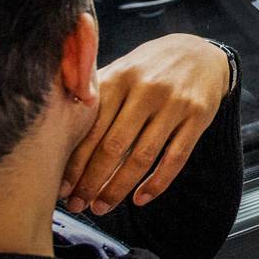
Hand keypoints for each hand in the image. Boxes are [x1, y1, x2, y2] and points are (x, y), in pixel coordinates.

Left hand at [59, 34, 229, 215]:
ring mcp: (175, 104)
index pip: (91, 128)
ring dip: (119, 188)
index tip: (62, 188)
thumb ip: (94, 93)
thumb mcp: (121, 68)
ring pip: (143, 156)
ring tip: (102, 207)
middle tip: (77, 205)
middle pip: (114, 146)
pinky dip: (157, 183)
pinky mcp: (199, 117)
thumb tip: (57, 127)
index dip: (75, 162)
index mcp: (120, 77)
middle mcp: (147, 90)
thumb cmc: (150, 66)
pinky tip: (140, 199)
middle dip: (92, 181)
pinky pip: (176, 158)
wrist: (201, 51)